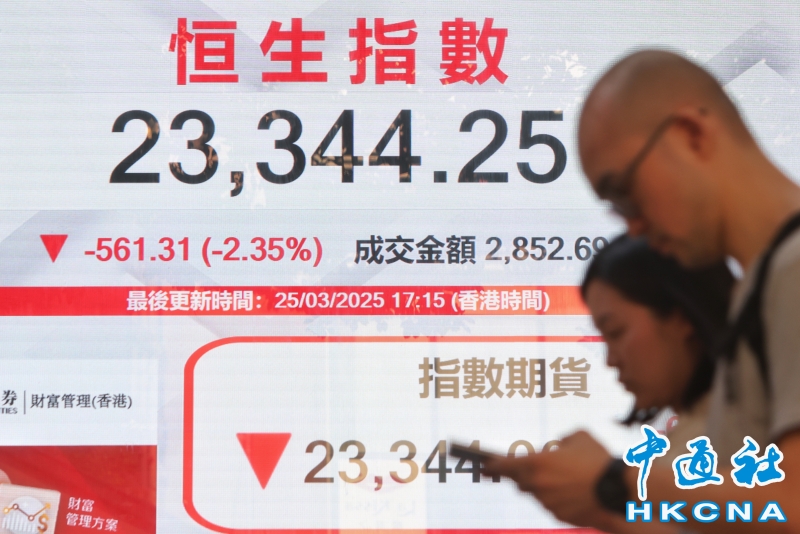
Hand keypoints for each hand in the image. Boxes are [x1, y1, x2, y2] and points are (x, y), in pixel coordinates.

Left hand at [483, 430, 614, 527]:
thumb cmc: (598, 459)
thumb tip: (557, 445)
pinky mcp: (558, 516)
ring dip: (542, 487)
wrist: (618, 490)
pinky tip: (573, 492)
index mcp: (538, 462)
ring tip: (565, 479)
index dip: (492, 466)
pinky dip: (556, 499)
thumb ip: (562, 439)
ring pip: (536, 494)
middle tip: (532, 471)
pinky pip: (550, 506)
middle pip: (519, 482)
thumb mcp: (579, 436)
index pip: (505, 465)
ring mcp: (547, 502)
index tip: (483, 466)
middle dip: (522, 476)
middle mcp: (538, 484)